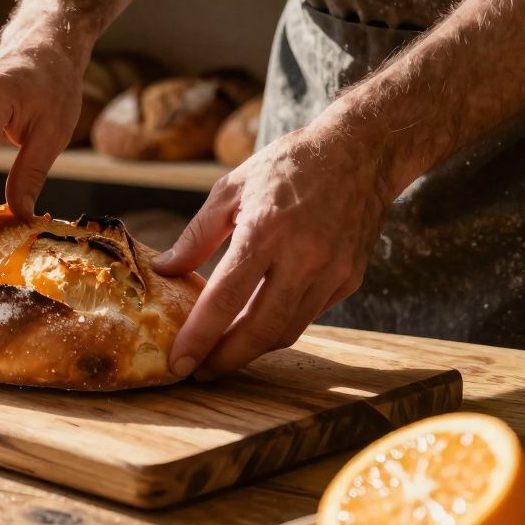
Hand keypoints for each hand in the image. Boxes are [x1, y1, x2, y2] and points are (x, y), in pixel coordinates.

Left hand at [152, 118, 394, 379]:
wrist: (361, 151)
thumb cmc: (288, 165)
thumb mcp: (231, 188)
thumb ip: (196, 235)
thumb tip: (164, 269)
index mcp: (267, 229)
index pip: (226, 297)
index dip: (200, 336)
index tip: (178, 363)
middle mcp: (304, 255)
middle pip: (261, 328)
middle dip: (226, 359)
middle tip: (197, 372)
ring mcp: (333, 271)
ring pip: (287, 331)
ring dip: (251, 350)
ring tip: (220, 356)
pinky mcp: (349, 279)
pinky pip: (307, 316)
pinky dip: (277, 328)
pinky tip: (254, 328)